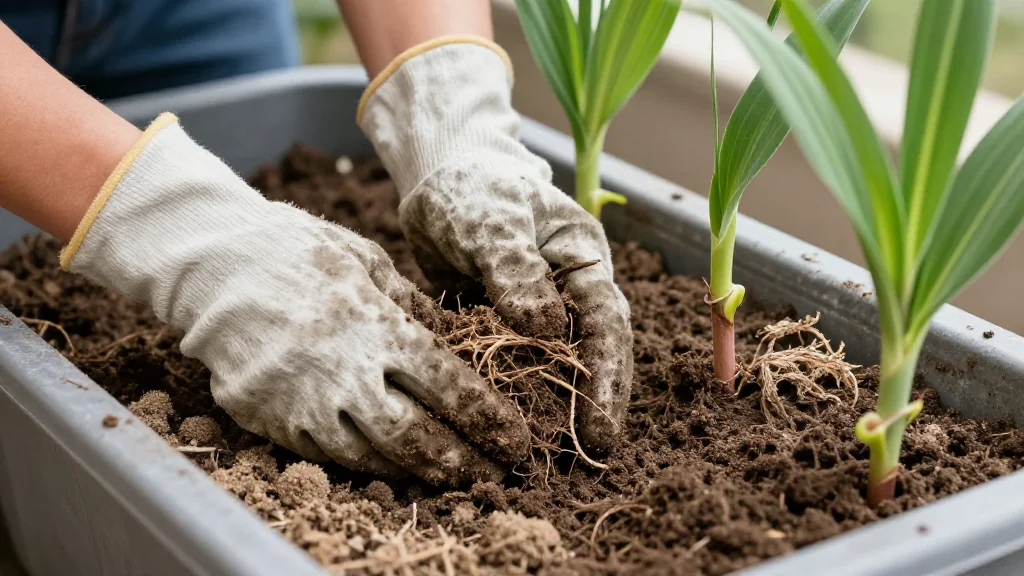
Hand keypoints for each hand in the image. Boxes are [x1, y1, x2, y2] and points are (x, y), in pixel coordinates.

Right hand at [61, 114, 528, 483]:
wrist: (210, 264)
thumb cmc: (296, 250)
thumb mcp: (368, 261)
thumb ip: (414, 307)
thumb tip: (457, 339)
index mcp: (376, 326)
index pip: (448, 387)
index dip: (487, 420)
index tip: (514, 438)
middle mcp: (343, 373)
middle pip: (417, 437)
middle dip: (463, 461)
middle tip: (493, 472)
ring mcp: (303, 403)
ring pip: (374, 458)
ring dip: (419, 472)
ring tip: (453, 475)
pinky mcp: (271, 420)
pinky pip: (330, 457)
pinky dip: (368, 467)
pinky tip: (392, 467)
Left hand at [359, 40, 632, 453]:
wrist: (441, 175)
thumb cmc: (472, 186)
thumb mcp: (490, 221)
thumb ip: (514, 268)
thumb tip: (544, 329)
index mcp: (583, 258)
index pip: (606, 322)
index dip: (607, 376)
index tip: (599, 425)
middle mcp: (570, 288)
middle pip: (592, 352)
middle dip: (594, 402)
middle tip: (588, 455)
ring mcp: (538, 308)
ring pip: (555, 364)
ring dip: (558, 406)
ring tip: (554, 455)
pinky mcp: (504, 323)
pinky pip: (515, 363)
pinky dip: (515, 394)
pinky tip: (507, 428)